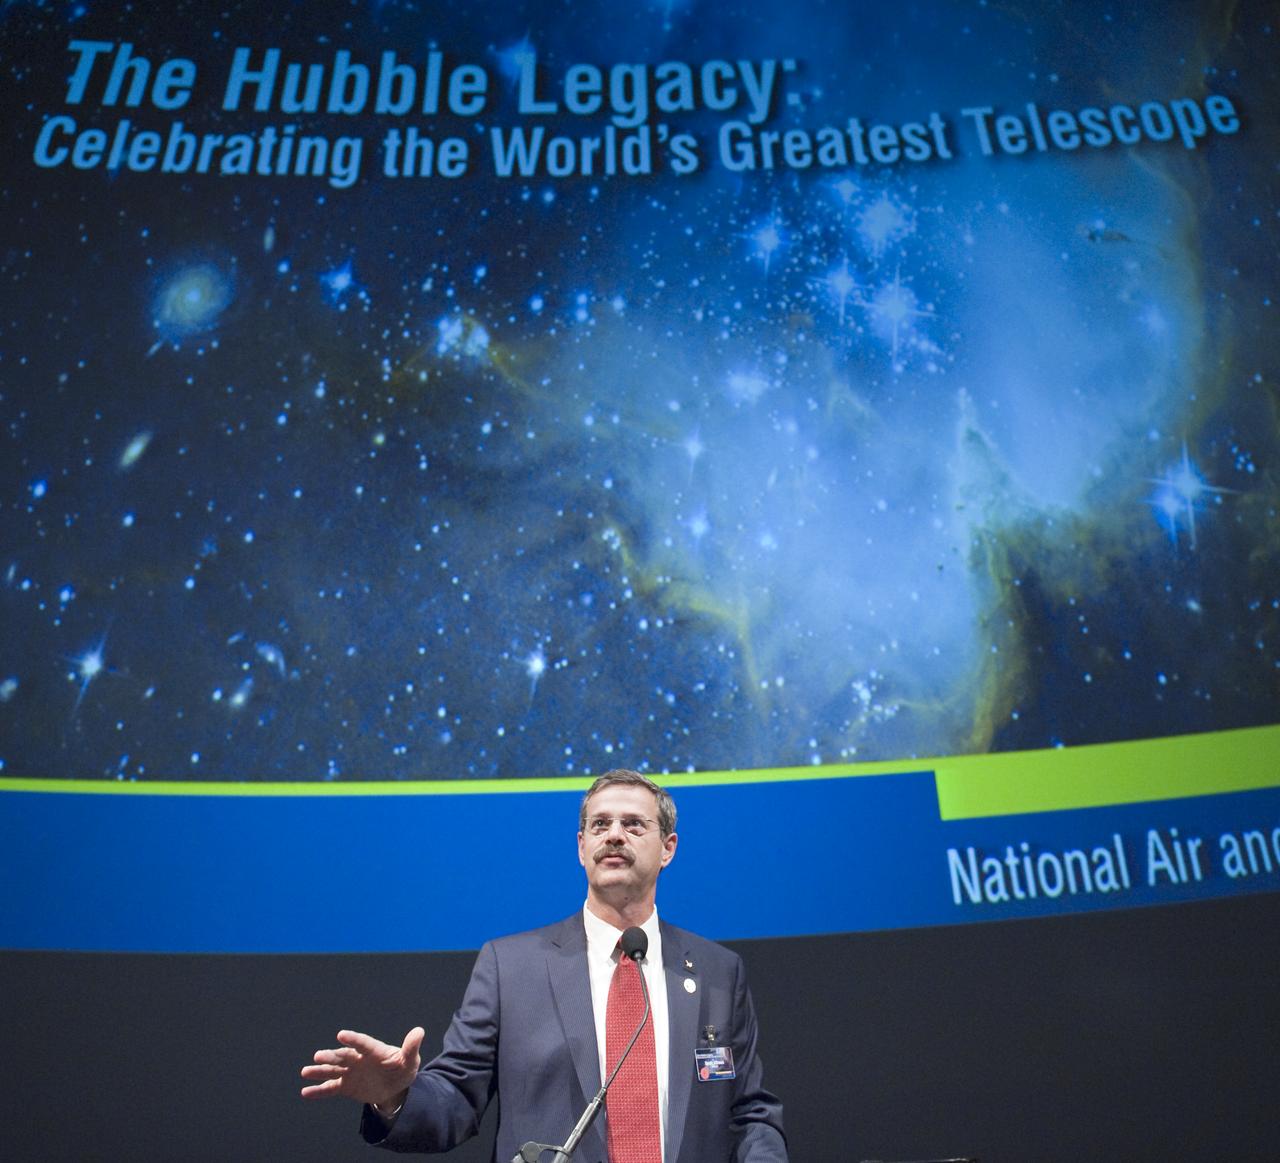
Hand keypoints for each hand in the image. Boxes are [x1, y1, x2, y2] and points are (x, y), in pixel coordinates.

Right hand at [300, 1026, 424, 1108]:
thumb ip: (411, 1048)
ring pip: (333, 1070)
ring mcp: (350, 1072)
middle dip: (332, 1056)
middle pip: (344, 1056)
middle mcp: (358, 1059)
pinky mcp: (345, 1085)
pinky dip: (318, 1090)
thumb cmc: (402, 1068)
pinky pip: (330, 1088)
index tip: (341, 1035)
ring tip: (306, 1071)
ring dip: (320, 1070)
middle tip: (318, 1055)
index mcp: (374, 1051)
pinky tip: (305, 1092)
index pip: (363, 1043)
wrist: (393, 1086)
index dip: (353, 1039)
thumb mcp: (409, 1060)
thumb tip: (419, 1031)